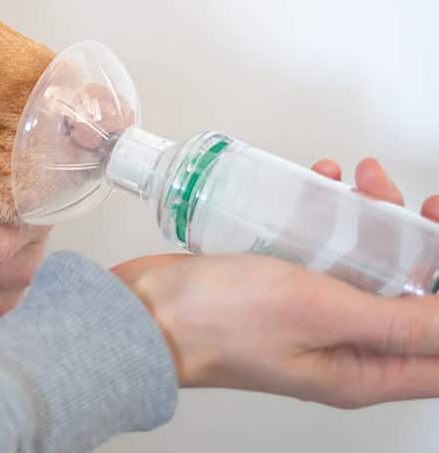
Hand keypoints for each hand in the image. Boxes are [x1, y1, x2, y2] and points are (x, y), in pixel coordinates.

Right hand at [112, 158, 438, 407]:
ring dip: (374, 220)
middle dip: (422, 245)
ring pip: (369, 267)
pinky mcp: (283, 291)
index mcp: (364, 371)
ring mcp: (312, 319)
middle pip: (415, 299)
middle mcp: (345, 349)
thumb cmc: (215, 322)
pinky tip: (316, 188)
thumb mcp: (320, 313)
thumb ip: (399, 321)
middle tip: (413, 207)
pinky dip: (329, 218)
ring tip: (357, 180)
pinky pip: (325, 253)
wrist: (141, 311)